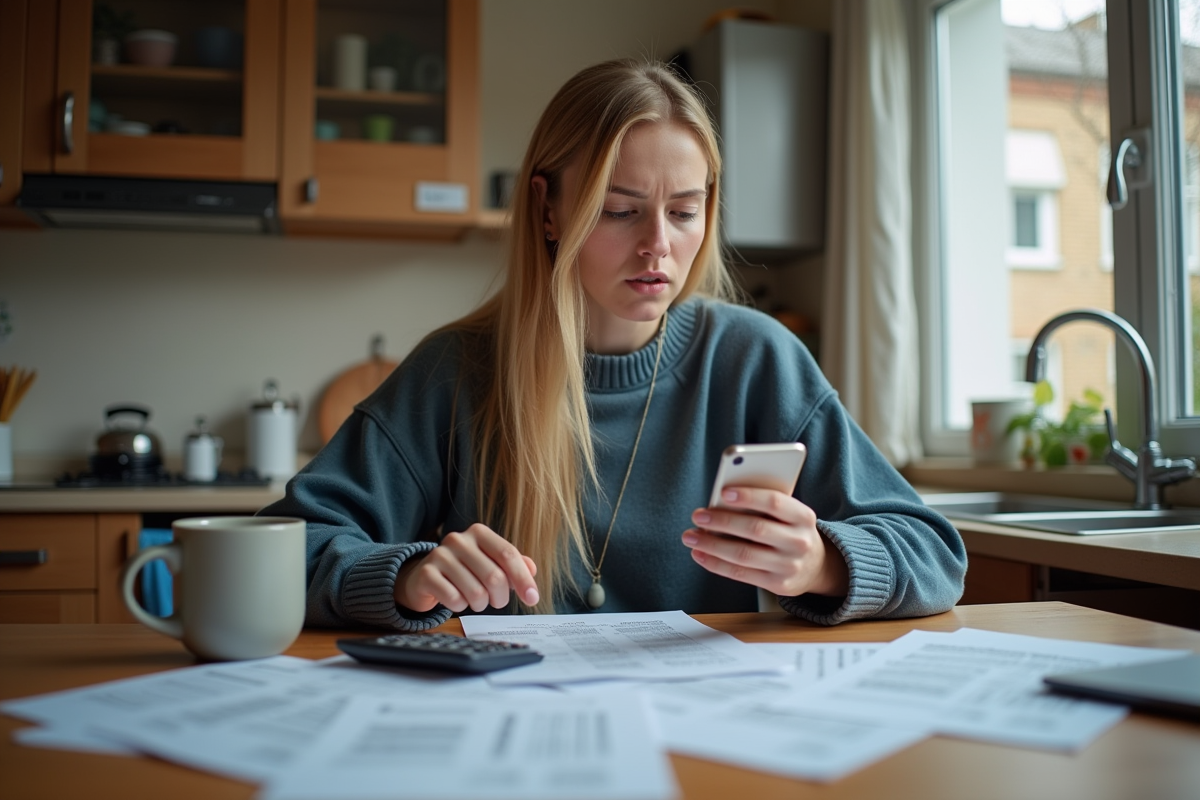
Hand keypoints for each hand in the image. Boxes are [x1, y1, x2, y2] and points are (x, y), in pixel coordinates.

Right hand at [394, 523, 539, 612]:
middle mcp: (458, 539)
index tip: (533, 598)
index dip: (523, 579)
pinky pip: (454, 599)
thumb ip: (513, 565)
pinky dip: (460, 607)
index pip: (508, 554)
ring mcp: (440, 555)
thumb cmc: (464, 571)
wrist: (424, 577)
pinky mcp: (426, 574)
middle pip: (494, 576)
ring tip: (475, 601)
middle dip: (501, 597)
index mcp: (479, 532)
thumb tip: (531, 570)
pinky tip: (457, 600)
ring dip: (481, 604)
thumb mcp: (489, 562)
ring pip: (476, 592)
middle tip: (497, 602)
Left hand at [682, 487, 848, 597]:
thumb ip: (764, 506)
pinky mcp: (778, 585)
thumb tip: (721, 502)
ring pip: (743, 554)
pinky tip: (700, 554)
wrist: (816, 566)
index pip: (775, 502)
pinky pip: (740, 574)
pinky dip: (715, 563)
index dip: (749, 496)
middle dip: (722, 521)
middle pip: (755, 529)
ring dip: (712, 544)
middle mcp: (799, 542)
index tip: (723, 492)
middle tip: (698, 515)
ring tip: (691, 536)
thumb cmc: (790, 531)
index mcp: (803, 516)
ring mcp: (789, 565)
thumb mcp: (788, 514)